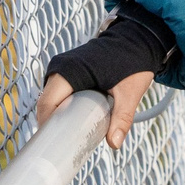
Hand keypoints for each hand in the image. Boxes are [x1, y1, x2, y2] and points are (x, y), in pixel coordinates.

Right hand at [35, 69, 158, 149]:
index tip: (55, 146)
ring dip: (59, 116)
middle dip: (53, 125)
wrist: (138, 38)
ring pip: (53, 99)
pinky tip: (74, 123)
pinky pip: (60, 93)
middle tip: (65, 146)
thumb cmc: (133, 62)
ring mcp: (64, 68)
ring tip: (70, 138)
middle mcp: (61, 67)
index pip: (47, 104)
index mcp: (70, 71)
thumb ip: (122, 118)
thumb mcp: (130, 92)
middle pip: (47, 103)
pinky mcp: (70, 71)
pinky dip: (65, 107)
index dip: (47, 126)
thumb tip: (114, 144)